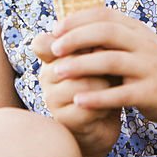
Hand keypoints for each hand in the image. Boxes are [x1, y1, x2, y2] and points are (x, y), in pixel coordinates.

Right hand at [31, 31, 120, 156]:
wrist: (104, 119)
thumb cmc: (104, 80)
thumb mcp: (100, 56)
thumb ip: (96, 41)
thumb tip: (100, 36)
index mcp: (52, 55)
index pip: (44, 42)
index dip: (70, 39)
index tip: (94, 43)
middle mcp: (46, 74)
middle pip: (72, 59)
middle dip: (99, 61)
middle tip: (113, 68)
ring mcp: (51, 97)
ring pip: (82, 83)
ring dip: (105, 85)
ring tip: (112, 87)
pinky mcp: (62, 119)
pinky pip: (87, 107)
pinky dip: (103, 105)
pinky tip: (107, 107)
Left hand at [47, 6, 156, 124]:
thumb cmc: (154, 72)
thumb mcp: (136, 48)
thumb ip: (109, 40)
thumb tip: (70, 32)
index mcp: (137, 30)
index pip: (104, 14)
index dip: (77, 19)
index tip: (55, 29)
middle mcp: (144, 44)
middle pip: (106, 32)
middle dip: (76, 38)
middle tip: (54, 49)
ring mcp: (149, 67)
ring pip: (110, 61)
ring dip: (81, 66)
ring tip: (57, 73)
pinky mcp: (151, 92)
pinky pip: (121, 94)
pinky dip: (98, 97)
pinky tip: (78, 100)